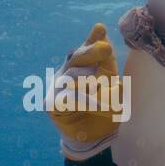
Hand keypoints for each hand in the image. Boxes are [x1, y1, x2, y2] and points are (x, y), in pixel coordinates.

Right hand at [51, 23, 123, 160]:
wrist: (93, 136)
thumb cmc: (103, 109)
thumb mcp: (111, 87)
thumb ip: (108, 68)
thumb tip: (107, 43)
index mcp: (83, 66)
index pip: (87, 49)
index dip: (92, 38)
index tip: (101, 28)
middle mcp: (68, 73)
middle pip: (76, 58)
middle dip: (90, 51)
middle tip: (106, 47)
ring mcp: (58, 87)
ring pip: (71, 77)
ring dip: (88, 80)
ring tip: (102, 83)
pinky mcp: (53, 104)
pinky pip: (67, 99)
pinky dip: (83, 100)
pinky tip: (96, 103)